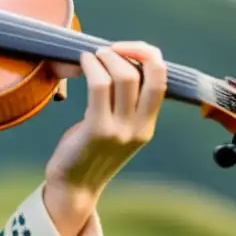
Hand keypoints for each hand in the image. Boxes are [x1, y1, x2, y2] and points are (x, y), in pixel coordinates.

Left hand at [43, 41, 166, 235]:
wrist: (74, 187)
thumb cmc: (89, 151)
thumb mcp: (117, 129)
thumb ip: (125, 104)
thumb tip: (118, 63)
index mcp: (147, 125)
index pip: (162, 80)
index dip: (149, 56)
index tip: (129, 49)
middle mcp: (139, 127)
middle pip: (147, 73)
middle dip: (128, 51)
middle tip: (107, 50)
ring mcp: (120, 129)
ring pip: (124, 76)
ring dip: (107, 57)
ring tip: (93, 55)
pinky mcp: (98, 129)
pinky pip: (99, 86)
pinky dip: (91, 66)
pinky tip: (83, 62)